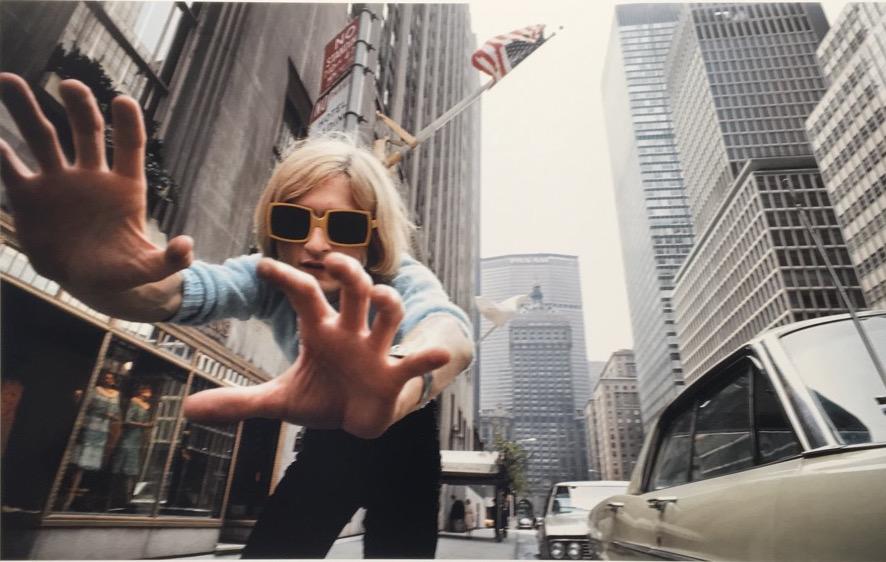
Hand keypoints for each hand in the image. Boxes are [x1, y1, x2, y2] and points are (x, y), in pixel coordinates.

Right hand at [0, 73, 192, 295]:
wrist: (88, 281)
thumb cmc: (122, 270)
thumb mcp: (148, 268)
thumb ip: (170, 260)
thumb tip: (187, 250)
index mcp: (125, 186)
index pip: (129, 146)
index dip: (128, 124)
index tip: (123, 101)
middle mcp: (91, 176)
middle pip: (85, 130)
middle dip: (79, 106)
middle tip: (71, 84)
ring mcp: (59, 183)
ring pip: (42, 138)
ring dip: (26, 109)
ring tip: (8, 79)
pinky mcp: (30, 197)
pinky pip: (11, 169)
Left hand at [182, 253, 450, 438]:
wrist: (358, 419)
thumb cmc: (322, 397)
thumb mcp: (278, 401)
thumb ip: (237, 401)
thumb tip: (189, 410)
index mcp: (321, 331)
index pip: (304, 293)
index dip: (285, 277)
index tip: (259, 265)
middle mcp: (351, 332)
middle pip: (354, 288)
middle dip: (348, 271)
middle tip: (335, 260)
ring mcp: (375, 351)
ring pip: (389, 314)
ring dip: (387, 303)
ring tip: (381, 300)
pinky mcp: (394, 376)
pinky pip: (415, 363)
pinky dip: (427, 358)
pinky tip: (439, 353)